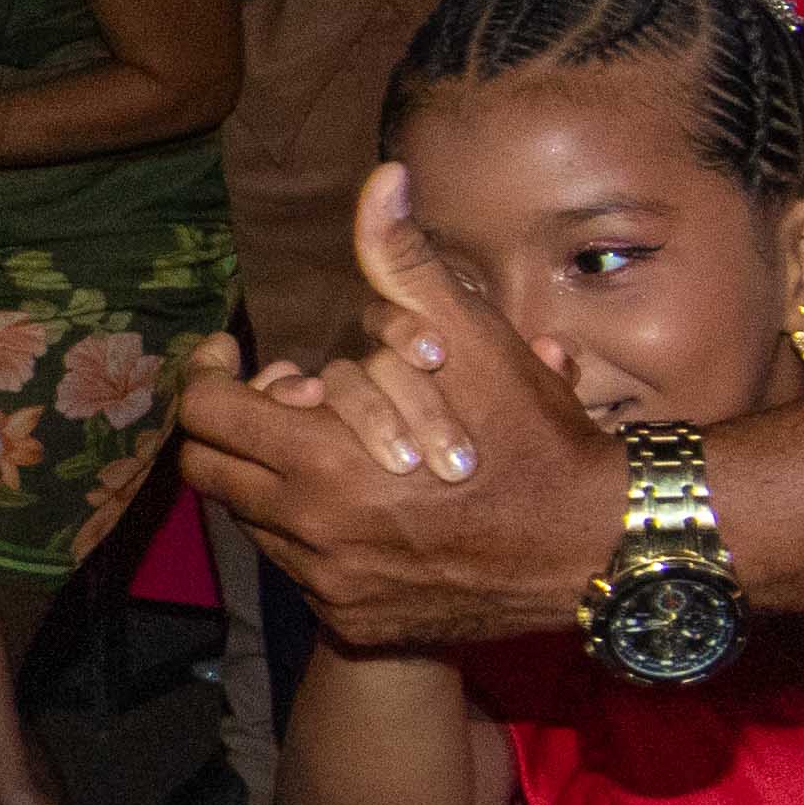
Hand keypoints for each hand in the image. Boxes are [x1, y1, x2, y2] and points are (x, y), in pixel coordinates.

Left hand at [174, 163, 625, 649]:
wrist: (601, 549)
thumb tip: (380, 181)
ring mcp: (328, 586)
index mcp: (320, 461)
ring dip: (271, 480)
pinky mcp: (354, 624)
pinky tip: (361, 504)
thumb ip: (407, 262)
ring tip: (323, 445)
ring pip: (252, 522)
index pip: (203, 415)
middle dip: (230, 427)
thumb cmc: (536, 439)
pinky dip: (313, 535)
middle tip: (277, 400)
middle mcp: (310, 532)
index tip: (228, 355)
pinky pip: (300, 573)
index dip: (206, 376)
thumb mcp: (474, 341)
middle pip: (209, 471)